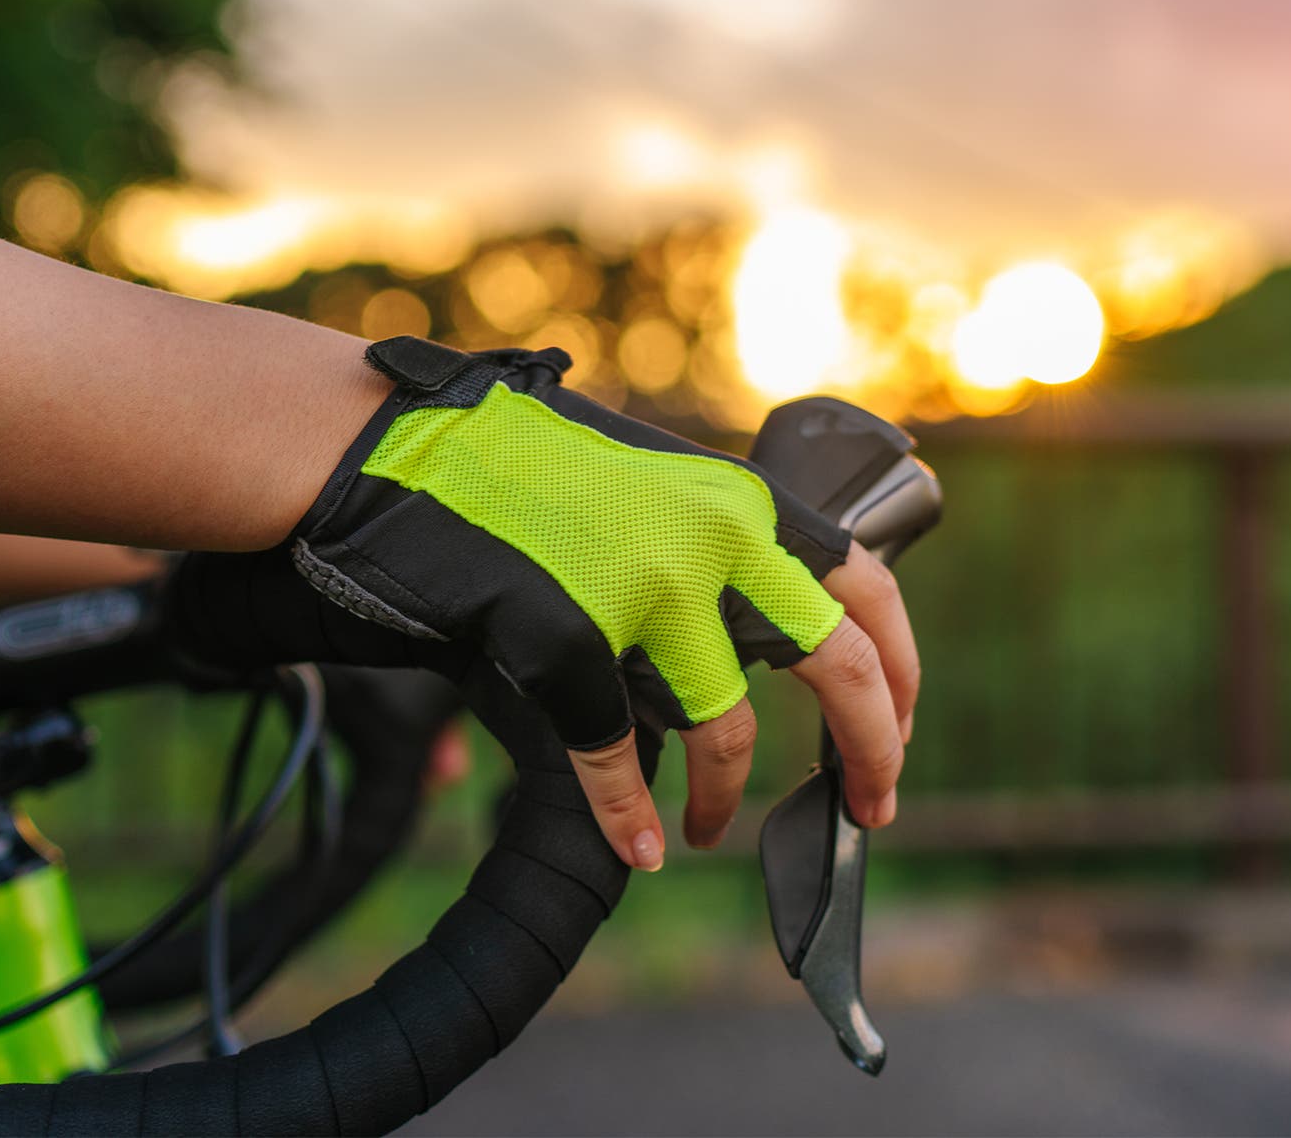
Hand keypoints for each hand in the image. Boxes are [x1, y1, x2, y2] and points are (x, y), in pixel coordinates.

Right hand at [286, 336, 917, 867]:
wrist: (386, 447)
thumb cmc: (508, 467)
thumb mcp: (647, 482)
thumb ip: (714, 544)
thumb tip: (773, 630)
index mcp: (738, 499)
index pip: (867, 588)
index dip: (902, 671)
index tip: (904, 728)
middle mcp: (712, 535)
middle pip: (841, 664)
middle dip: (873, 751)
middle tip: (874, 804)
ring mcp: (641, 584)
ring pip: (728, 726)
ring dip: (730, 796)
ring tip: (711, 830)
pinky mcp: (564, 631)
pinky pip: (615, 750)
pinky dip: (628, 813)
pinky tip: (635, 843)